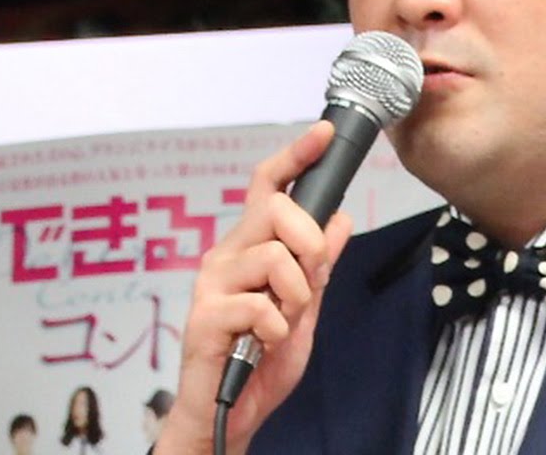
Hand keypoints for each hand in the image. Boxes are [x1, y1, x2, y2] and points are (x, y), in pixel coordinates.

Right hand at [155, 121, 353, 454]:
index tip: (323, 133)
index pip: (269, 187)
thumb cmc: (261, 358)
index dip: (295, 156)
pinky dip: (276, 330)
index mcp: (249, 247)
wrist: (231, 412)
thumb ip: (319, 266)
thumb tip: (341, 219)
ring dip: (294, 298)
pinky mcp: (204, 315)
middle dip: (310, 244)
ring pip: (274, 257)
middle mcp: (226, 255)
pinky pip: (261, 306)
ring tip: (281, 323)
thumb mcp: (305, 307)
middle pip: (277, 210)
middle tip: (309, 282)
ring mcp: (212, 283)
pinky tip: (262, 344)